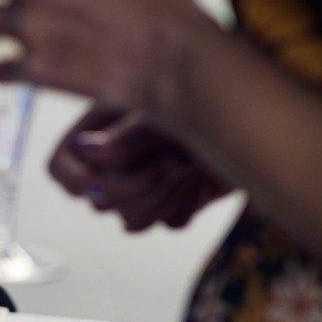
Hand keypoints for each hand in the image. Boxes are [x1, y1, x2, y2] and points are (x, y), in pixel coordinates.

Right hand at [48, 105, 232, 232]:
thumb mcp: (164, 110)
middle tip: (169, 161)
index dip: (77, 180)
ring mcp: (149, 181)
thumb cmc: (213, 99)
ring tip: (187, 168)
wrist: (259, 120)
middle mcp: (121, 156)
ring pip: (132, 220)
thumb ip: (125, 135)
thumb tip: (87, 149)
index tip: (102, 178)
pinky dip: (187, 204)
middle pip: (99, 201)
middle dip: (136, 187)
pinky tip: (201, 181)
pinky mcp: (178, 199)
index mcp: (104, 124)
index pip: (62, 166)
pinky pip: (168, 222)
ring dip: (164, 197)